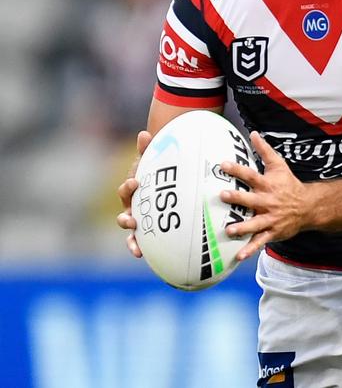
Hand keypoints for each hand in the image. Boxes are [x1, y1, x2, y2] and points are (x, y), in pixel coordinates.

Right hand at [116, 130, 151, 257]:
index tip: (136, 182)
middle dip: (125, 218)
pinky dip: (139, 249)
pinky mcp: (148, 232)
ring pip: (131, 232)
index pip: (126, 190)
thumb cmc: (160, 170)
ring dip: (131, 239)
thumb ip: (149, 149)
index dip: (128, 187)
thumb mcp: (156, 160)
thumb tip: (144, 133)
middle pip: (125, 213)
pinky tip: (142, 256)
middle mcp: (133, 207)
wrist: (169, 181)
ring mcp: (140, 221)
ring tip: (135, 246)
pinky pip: (142, 243)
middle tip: (132, 218)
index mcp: (133, 191)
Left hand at [219, 131, 313, 260]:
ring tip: (229, 230)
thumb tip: (253, 133)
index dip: (238, 170)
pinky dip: (250, 249)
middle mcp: (268, 201)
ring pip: (255, 224)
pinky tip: (238, 256)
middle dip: (237, 198)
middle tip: (223, 195)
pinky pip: (260, 242)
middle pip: (251, 199)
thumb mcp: (279, 165)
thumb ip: (264, 150)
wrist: (308, 206)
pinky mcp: (272, 232)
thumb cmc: (289, 184)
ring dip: (242, 227)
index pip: (251, 175)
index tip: (223, 165)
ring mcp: (270, 218)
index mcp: (268, 184)